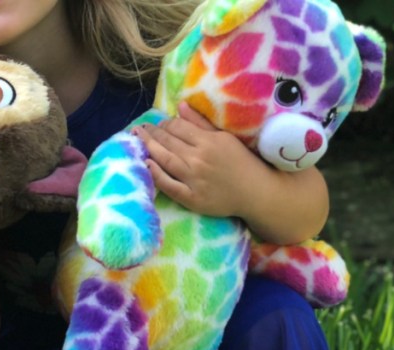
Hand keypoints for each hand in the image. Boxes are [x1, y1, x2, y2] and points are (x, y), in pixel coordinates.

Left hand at [136, 102, 328, 242]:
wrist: (256, 193)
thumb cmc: (241, 162)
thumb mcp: (224, 137)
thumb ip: (200, 122)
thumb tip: (179, 106)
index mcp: (208, 141)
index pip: (177, 127)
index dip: (165, 123)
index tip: (158, 124)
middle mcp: (199, 158)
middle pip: (167, 141)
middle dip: (151, 133)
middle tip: (139, 128)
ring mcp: (194, 179)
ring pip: (164, 159)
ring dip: (148, 147)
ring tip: (137, 139)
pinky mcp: (191, 198)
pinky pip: (168, 185)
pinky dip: (155, 173)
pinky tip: (145, 163)